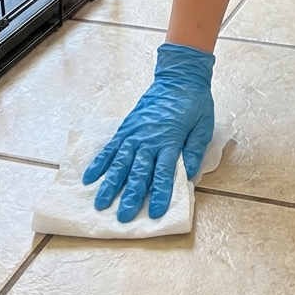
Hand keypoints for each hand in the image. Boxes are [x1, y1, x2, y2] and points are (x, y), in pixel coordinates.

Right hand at [82, 42, 214, 220]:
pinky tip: (90, 177)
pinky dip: (99, 162)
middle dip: (130, 196)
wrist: (178, 76)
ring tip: (100, 204)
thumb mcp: (204, 125)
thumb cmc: (194, 102)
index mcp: (171, 140)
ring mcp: (135, 133)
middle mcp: (149, 139)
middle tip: (122, 218)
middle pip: (139, 172)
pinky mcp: (126, 127)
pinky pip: (110, 147)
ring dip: (110, 184)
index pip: (165, 172)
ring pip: (120, 163)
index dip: (161, 193)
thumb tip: (188, 175)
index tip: (155, 213)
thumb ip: (194, 150)